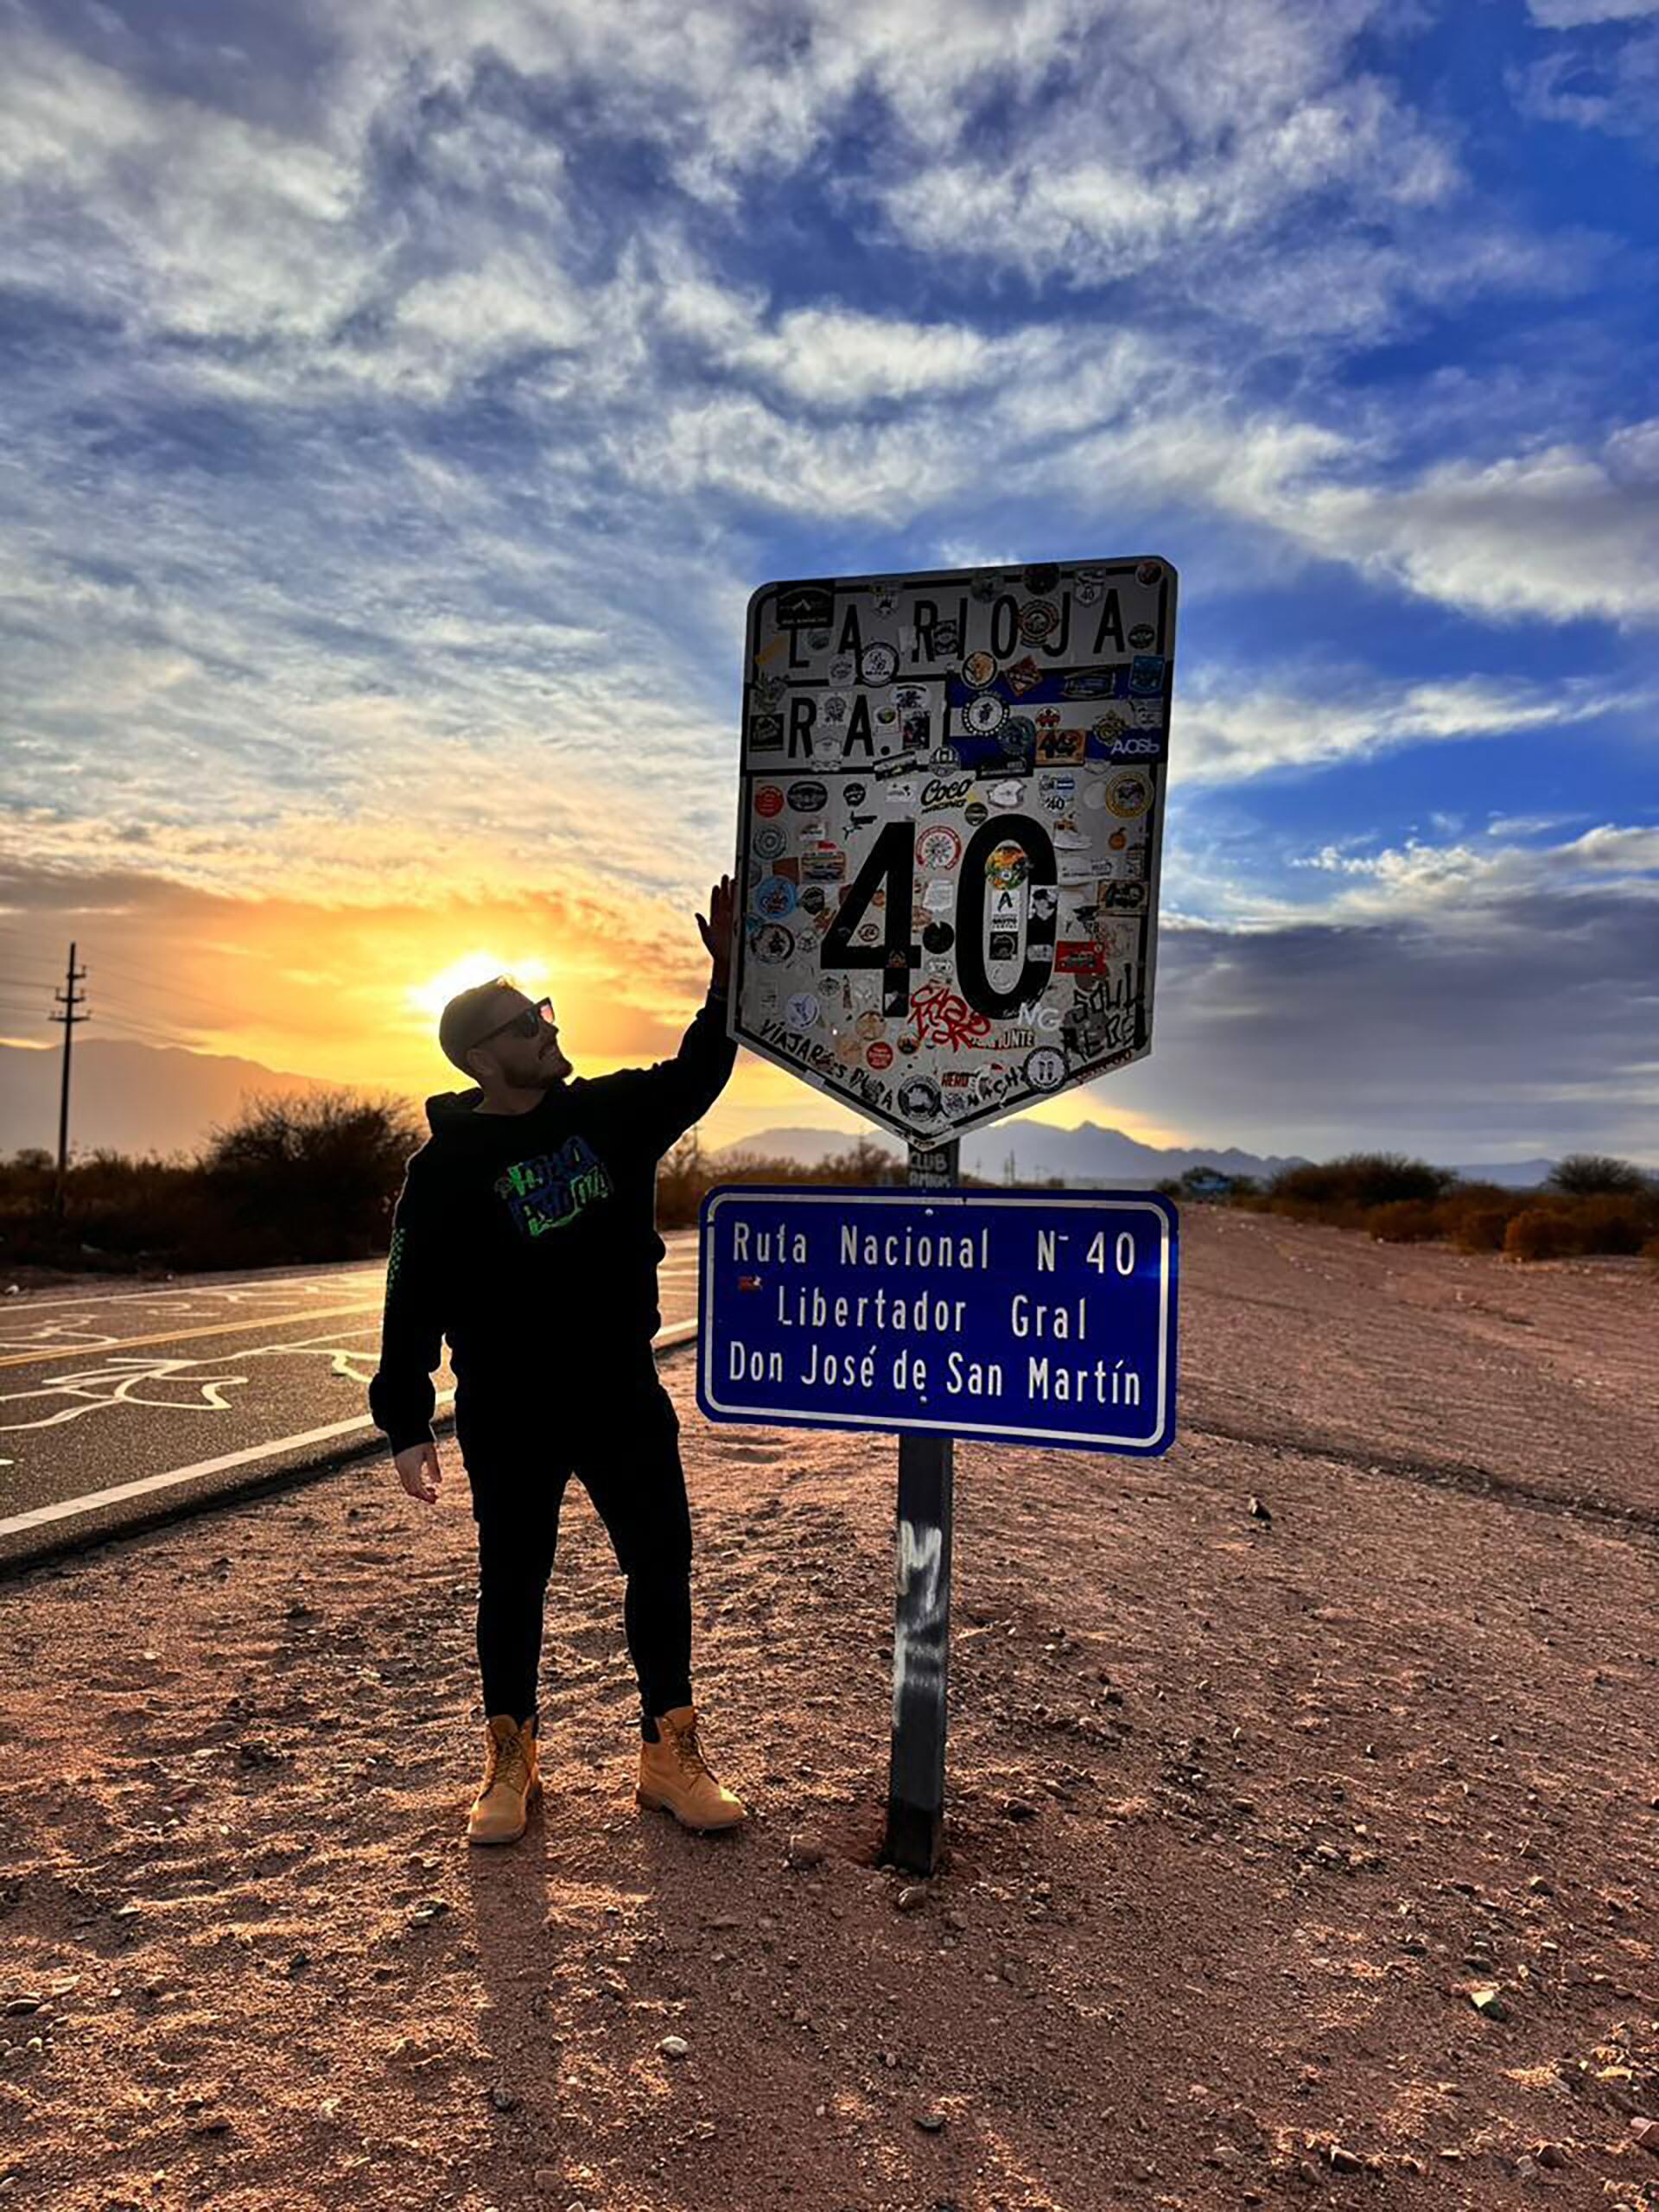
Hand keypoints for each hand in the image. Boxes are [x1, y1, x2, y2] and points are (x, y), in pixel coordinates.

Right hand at [394, 1441, 442, 1503]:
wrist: (404, 1426)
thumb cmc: (420, 1438)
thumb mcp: (430, 1451)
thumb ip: (434, 1467)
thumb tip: (439, 1482)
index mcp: (411, 1468)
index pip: (417, 1489)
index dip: (426, 1497)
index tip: (436, 1499)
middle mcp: (403, 1470)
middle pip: (411, 1490)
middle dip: (423, 1496)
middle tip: (435, 1497)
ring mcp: (399, 1467)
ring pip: (407, 1486)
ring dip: (419, 1490)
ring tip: (432, 1489)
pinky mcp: (398, 1464)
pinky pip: (405, 1479)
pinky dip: (414, 1484)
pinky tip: (424, 1480)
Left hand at [696, 873, 735, 989]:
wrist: (727, 959)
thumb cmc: (715, 949)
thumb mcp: (707, 937)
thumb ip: (703, 925)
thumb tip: (697, 914)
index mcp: (715, 919)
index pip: (715, 903)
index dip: (715, 895)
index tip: (716, 886)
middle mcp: (724, 917)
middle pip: (725, 899)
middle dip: (726, 888)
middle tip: (726, 876)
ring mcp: (733, 919)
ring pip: (734, 903)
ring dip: (735, 892)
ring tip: (736, 881)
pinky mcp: (740, 923)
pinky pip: (742, 911)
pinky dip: (743, 903)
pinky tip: (745, 895)